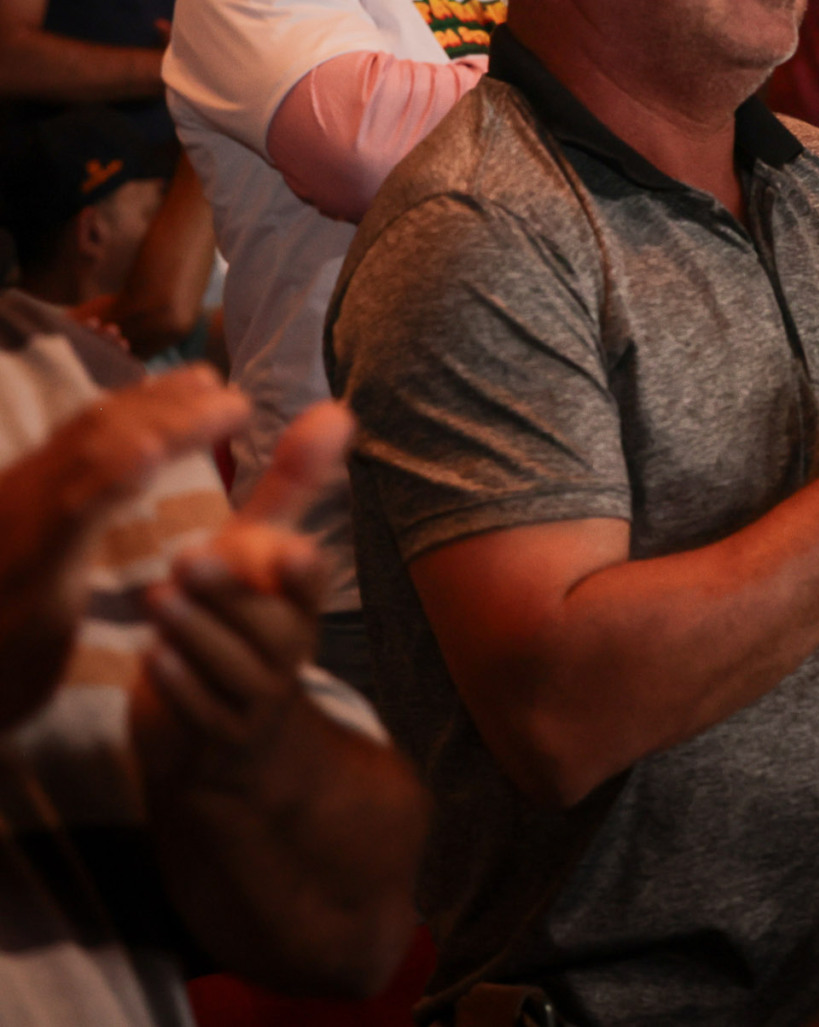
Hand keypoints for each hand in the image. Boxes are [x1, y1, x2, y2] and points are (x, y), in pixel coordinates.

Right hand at [0, 366, 247, 728]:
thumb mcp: (44, 568)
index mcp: (34, 499)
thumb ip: (85, 518)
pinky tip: (149, 455)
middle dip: (166, 400)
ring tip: (220, 407)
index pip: (93, 431)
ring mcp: (20, 527)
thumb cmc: (1, 634)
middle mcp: (24, 498)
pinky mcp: (23, 568)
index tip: (203, 381)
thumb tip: (133, 472)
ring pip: (88, 455)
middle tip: (225, 386)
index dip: (148, 400)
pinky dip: (109, 478)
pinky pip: (67, 513)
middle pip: (98, 428)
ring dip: (160, 422)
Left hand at [132, 397, 347, 789]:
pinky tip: (154, 659)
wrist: (236, 735)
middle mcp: (287, 648)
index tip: (286, 552)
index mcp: (298, 602)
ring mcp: (256, 696)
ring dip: (197, 634)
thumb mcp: (261, 553)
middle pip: (270, 624)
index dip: (302, 572)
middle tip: (187, 560)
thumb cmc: (244, 622)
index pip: (311, 584)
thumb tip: (337, 409)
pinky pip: (206, 713)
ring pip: (235, 667)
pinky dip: (181, 689)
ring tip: (158, 601)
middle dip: (231, 593)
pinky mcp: (220, 736)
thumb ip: (292, 486)